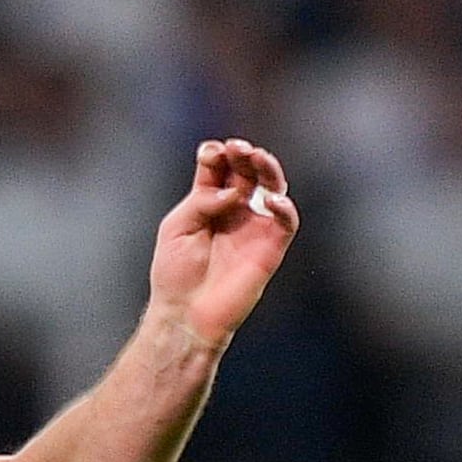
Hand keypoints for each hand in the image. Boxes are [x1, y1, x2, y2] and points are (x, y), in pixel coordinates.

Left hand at [148, 139, 298, 346]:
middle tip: (238, 148)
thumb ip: (202, 201)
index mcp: (208, 203)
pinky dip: (283, 207)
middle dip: (244, 154)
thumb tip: (235, 191)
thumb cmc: (175, 274)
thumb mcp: (176, 228)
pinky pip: (286, 221)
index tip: (211, 153)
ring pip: (272, 187)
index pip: (219, 168)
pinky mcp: (270, 247)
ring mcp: (254, 227)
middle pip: (247, 171)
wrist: (185, 314)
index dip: (218, 154)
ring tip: (257, 157)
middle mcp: (234, 210)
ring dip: (267, 168)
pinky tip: (269, 200)